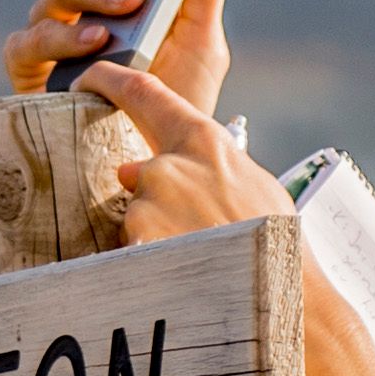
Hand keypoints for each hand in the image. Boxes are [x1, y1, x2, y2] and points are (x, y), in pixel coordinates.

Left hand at [81, 59, 374, 375]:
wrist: (286, 297)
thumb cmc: (277, 242)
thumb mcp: (251, 184)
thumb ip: (202, 166)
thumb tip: (146, 169)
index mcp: (205, 142)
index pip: (143, 94)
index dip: (109, 80)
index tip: (88, 78)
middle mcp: (169, 167)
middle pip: (140, 174)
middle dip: (158, 202)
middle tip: (197, 233)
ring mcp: (150, 208)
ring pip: (139, 216)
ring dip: (160, 237)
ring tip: (203, 256)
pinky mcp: (136, 247)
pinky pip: (134, 251)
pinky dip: (153, 262)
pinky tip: (187, 274)